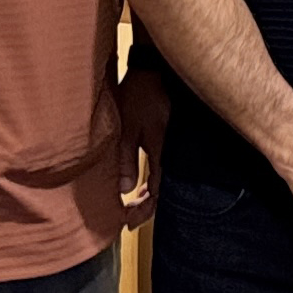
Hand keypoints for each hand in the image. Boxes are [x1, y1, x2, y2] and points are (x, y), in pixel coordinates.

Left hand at [116, 65, 167, 223]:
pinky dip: (150, 180)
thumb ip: (126, 160)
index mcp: (160, 154)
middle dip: (145, 207)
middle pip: (160, 190)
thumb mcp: (126, 129)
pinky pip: (160, 167)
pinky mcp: (165, 138)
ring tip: (133, 203)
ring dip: (148, 194)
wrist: (153, 70)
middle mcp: (167, 154)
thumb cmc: (138, 96)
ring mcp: (168, 146)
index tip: (127, 222)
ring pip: (161, 179)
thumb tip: (125, 190)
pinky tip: (141, 181)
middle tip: (129, 217)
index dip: (142, 211)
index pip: (154, 193)